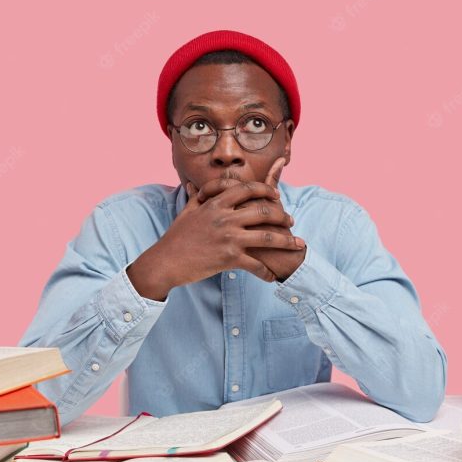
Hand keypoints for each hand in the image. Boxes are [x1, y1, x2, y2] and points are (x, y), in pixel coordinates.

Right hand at [128, 177, 304, 297]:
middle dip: (282, 215)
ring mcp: (229, 238)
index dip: (265, 190)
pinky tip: (273, 276)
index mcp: (216, 204)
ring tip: (296, 243)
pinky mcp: (229, 258)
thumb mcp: (186, 212)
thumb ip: (195, 197)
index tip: (276, 195)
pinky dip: (267, 272)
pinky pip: (255, 265)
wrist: (165, 261)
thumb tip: (192, 185)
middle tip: (290, 220)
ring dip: (286, 240)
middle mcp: (225, 218)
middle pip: (263, 211)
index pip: (247, 189)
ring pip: (267, 237)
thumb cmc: (175, 237)